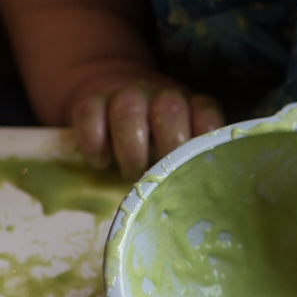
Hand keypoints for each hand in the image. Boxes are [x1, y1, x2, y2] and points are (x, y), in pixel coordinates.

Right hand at [68, 77, 224, 177]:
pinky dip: (94, 143)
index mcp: (193, 109)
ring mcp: (127, 96)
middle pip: (169, 108)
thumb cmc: (157, 150)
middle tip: (161, 175)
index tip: (195, 165)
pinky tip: (100, 163)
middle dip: (166, 146)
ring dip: (130, 148)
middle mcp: (163, 97)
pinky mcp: (91, 101)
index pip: (206, 114)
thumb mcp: (181, 156)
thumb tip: (202, 200)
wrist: (113, 116)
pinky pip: (90, 113)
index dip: (201, 139)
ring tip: (130, 173)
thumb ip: (193, 167)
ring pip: (128, 109)